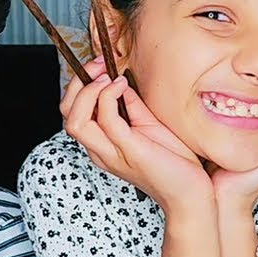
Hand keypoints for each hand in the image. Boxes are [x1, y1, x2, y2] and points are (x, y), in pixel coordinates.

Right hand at [61, 57, 211, 210]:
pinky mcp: (129, 151)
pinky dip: (109, 96)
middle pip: (66, 114)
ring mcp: (112, 153)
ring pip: (75, 120)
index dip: (79, 84)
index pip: (72, 111)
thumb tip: (120, 82)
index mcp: (101, 144)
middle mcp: (100, 150)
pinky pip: (106, 120)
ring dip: (88, 91)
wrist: (191, 192)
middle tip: (99, 66)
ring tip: (108, 77)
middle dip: (77, 83)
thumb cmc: (174, 161)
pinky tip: (122, 85)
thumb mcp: (147, 124)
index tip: (99, 64)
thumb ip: (130, 106)